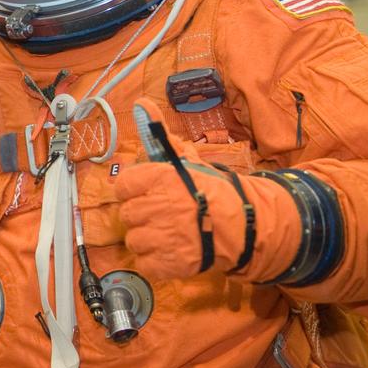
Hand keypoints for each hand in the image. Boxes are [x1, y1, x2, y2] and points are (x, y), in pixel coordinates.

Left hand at [112, 99, 299, 281]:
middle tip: (161, 215)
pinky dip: (155, 261)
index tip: (144, 193)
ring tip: (167, 234)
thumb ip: (162, 136)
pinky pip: (145, 263)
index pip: (123, 186)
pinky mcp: (170, 262)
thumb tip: (142, 104)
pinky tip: (170, 252)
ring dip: (147, 239)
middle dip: (142, 215)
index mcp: (160, 178)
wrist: (244, 225)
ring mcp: (162, 236)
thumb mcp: (189, 159)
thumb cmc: (215, 191)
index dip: (133, 191)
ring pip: (134, 240)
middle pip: (127, 214)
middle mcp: (156, 206)